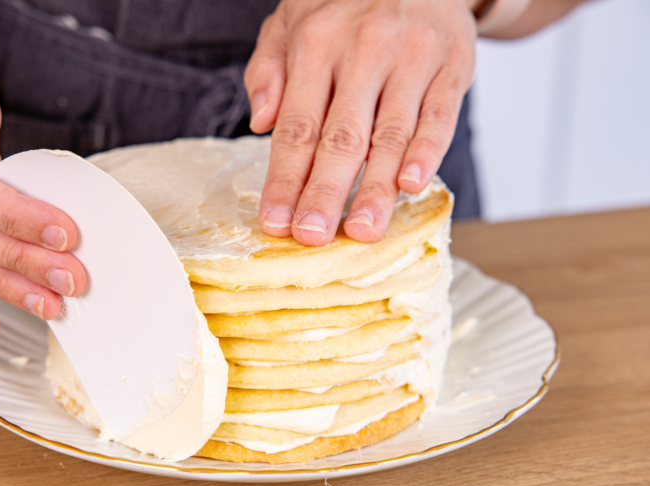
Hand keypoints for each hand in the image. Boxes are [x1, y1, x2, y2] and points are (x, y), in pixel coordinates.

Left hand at [246, 0, 475, 244]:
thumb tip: (260, 121)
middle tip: (312, 236)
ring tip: (361, 230)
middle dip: (324, 192)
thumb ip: (269, 69)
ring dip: (376, 188)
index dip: (285, 179)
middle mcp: (363, 50)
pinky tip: (412, 185)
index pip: (297, 126)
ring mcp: (411, 58)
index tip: (275, 221)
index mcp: (316, 44)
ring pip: (390, 134)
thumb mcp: (292, 20)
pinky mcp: (452, 65)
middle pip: (341, 137)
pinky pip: (439, 115)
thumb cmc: (346, 6)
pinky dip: (428, 152)